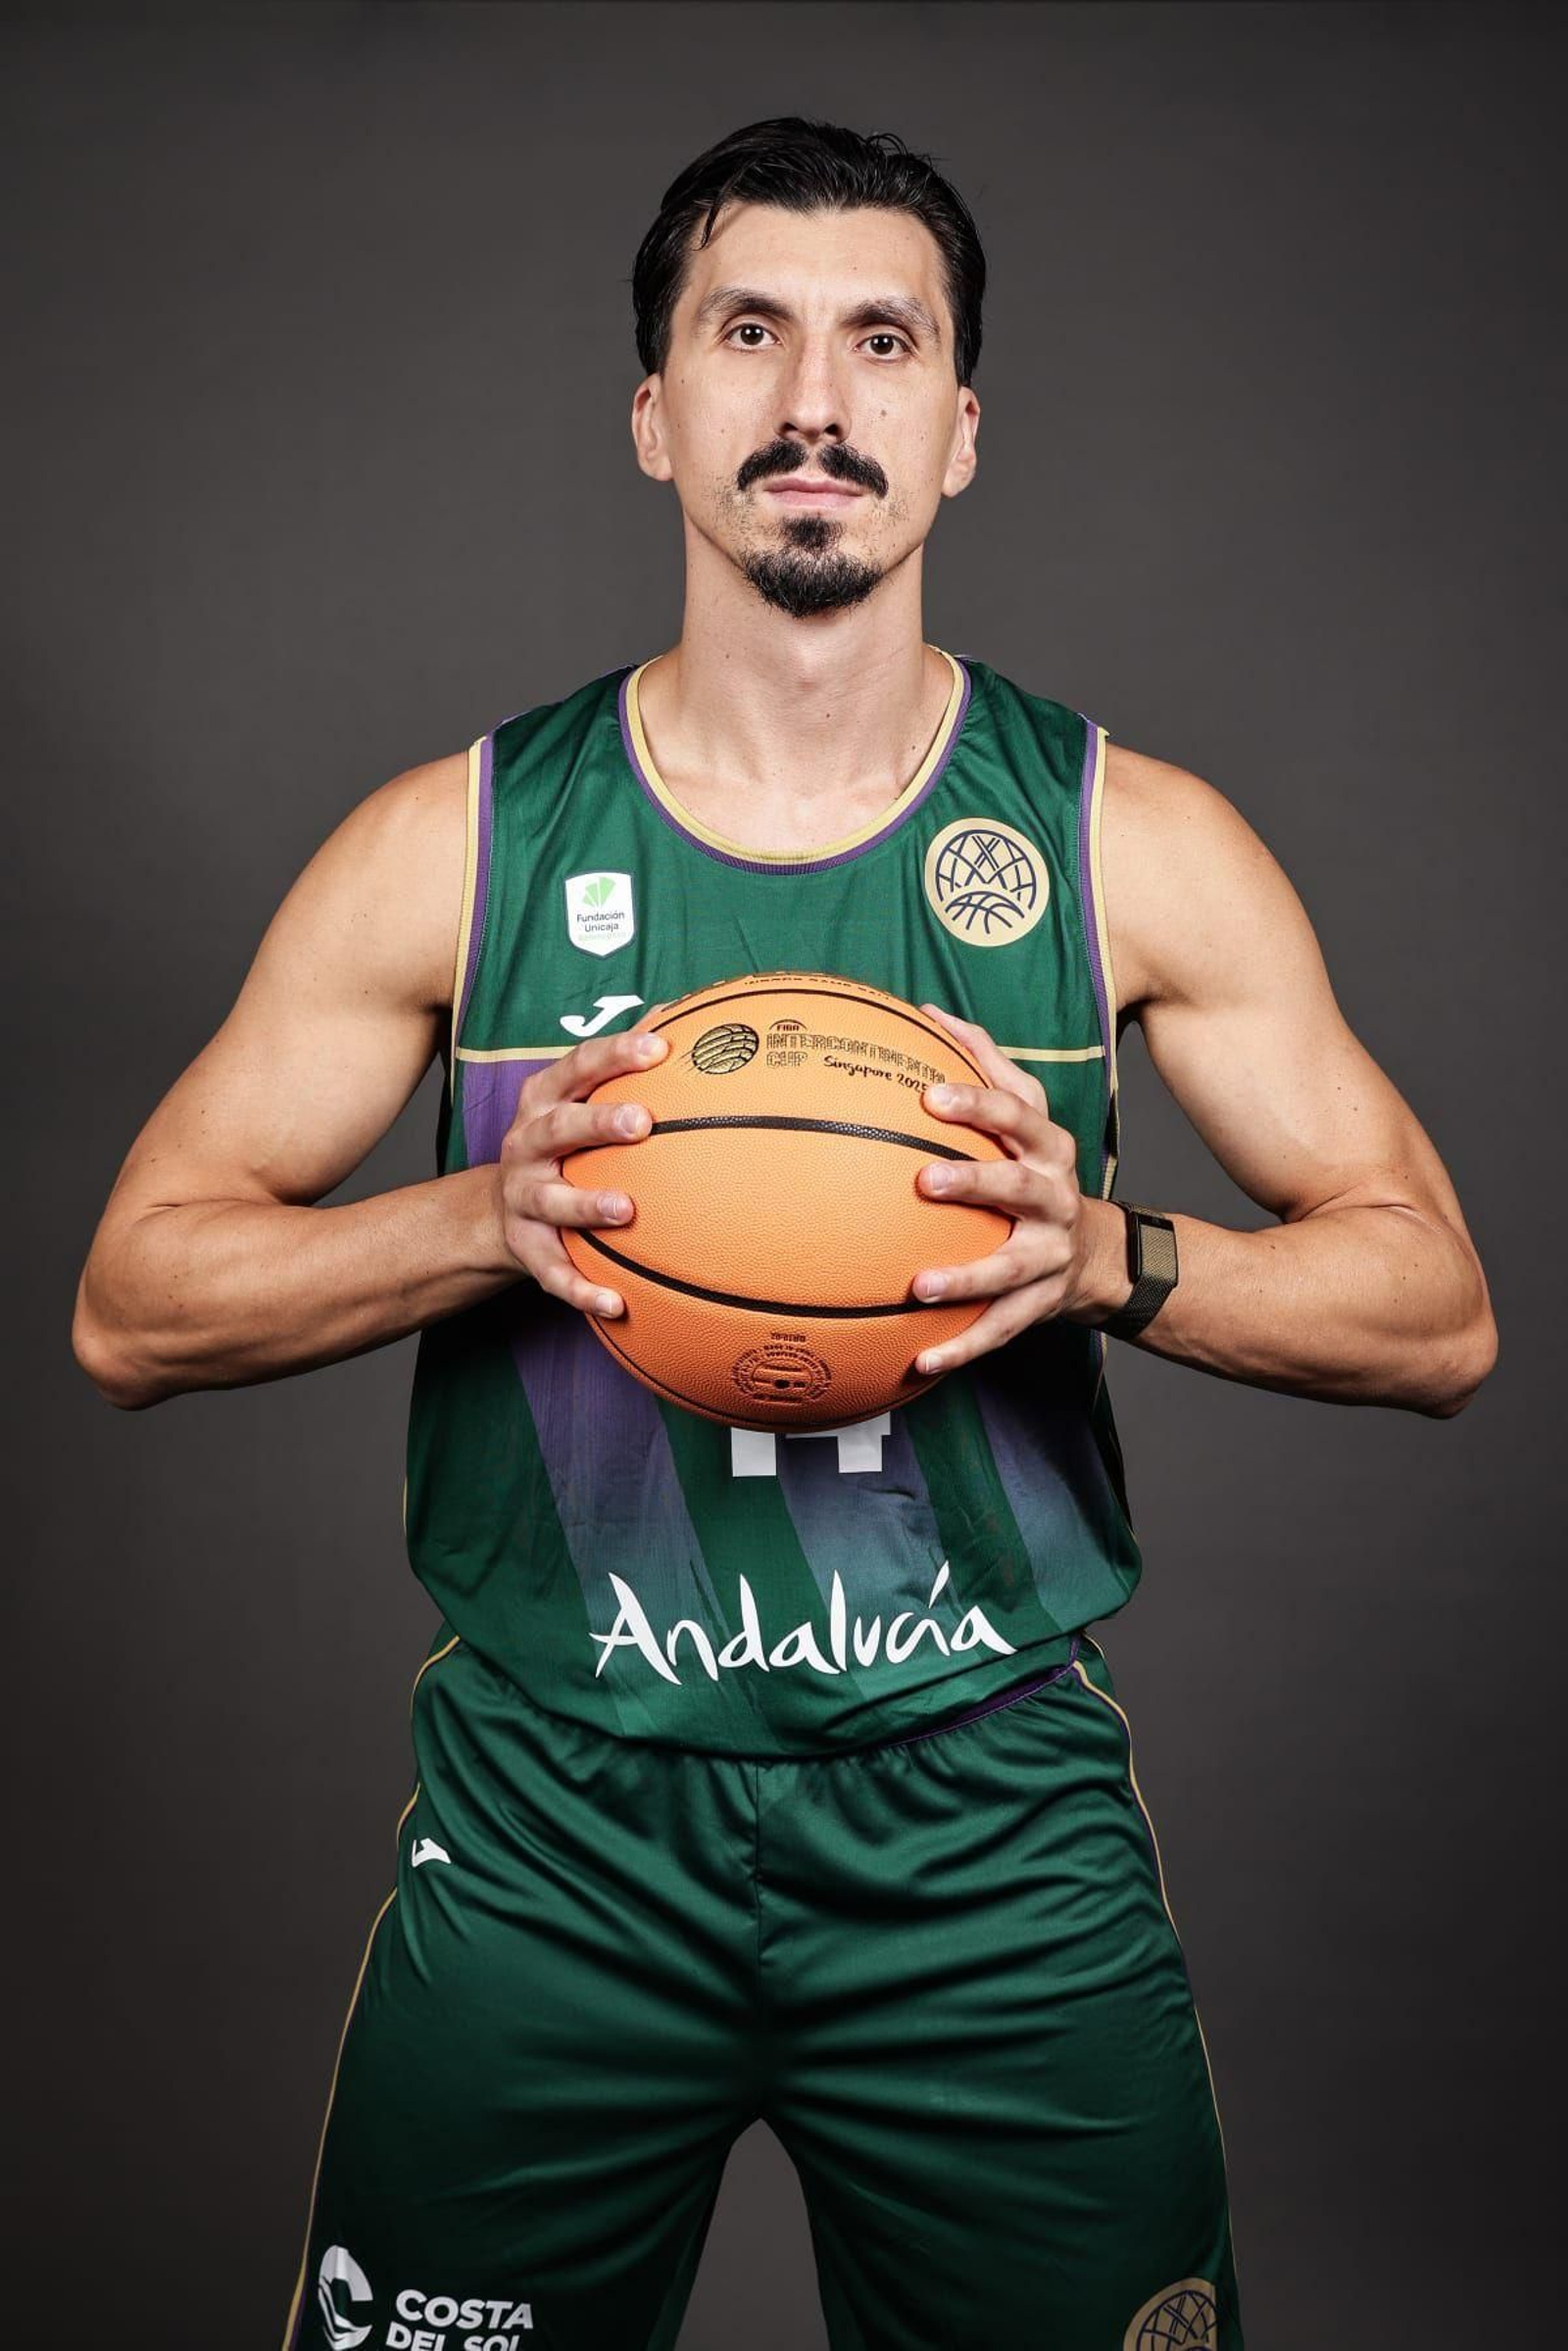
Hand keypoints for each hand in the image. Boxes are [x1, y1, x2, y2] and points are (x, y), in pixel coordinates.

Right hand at [496, 1010, 670, 1316]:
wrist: (500, 1210)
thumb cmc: (565, 1144)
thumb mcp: (582, 1099)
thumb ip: (626, 1066)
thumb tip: (687, 1015)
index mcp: (546, 1100)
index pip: (577, 1066)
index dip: (615, 1055)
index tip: (657, 1047)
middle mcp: (527, 1145)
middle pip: (557, 1127)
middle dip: (596, 1122)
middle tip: (640, 1123)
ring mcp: (522, 1197)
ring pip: (550, 1201)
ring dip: (586, 1205)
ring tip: (626, 1210)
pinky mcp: (526, 1247)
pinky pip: (552, 1273)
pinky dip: (581, 1290)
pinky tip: (617, 1305)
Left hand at [909, 1004, 1098, 1373]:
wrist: (1099, 1255)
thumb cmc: (1038, 1171)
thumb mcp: (1026, 1117)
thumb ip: (984, 1064)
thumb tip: (927, 1012)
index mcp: (1047, 1148)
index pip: (1018, 1114)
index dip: (978, 1103)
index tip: (930, 1094)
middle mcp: (1055, 1199)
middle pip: (1021, 1186)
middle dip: (976, 1182)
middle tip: (923, 1180)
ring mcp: (1050, 1256)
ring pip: (1011, 1269)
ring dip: (966, 1278)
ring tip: (918, 1287)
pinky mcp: (1040, 1306)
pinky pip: (999, 1329)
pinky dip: (961, 1347)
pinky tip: (919, 1361)